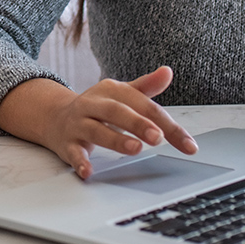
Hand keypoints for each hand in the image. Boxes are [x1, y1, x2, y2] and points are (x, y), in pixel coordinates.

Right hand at [47, 67, 197, 179]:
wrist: (56, 116)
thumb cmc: (98, 107)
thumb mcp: (121, 94)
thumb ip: (146, 87)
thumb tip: (168, 72)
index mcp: (112, 90)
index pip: (144, 106)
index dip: (168, 125)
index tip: (188, 145)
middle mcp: (94, 103)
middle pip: (117, 111)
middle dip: (138, 124)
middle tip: (158, 137)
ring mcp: (79, 122)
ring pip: (96, 130)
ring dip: (116, 140)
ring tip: (135, 149)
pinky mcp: (67, 142)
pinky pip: (73, 151)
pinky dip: (80, 161)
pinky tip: (88, 171)